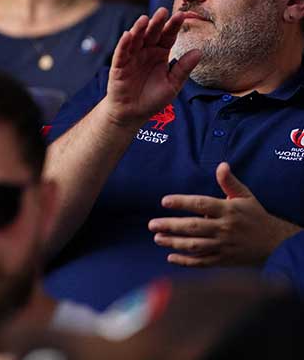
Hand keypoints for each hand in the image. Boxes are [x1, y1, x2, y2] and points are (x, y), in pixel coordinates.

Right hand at [103, 7, 200, 125]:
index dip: (173, 26)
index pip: (168, 36)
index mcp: (160, 54)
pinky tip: (128, 35)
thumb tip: (199, 52)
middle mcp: (146, 52)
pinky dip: (124, 43)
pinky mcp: (119, 65)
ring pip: (136, 39)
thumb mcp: (173, 84)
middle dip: (157, 23)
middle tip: (162, 11)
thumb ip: (183, 68)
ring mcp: (132, 57)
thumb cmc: (153, 98)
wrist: (133, 113)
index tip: (181, 15)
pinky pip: (121, 52)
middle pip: (152, 34)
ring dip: (139, 29)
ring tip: (145, 19)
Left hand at [149, 162, 301, 266]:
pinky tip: (170, 258)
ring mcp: (224, 245)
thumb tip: (222, 165)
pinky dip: (186, 262)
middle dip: (171, 226)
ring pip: (196, 245)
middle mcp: (224, 228)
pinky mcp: (224, 260)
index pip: (201, 204)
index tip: (164, 201)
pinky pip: (203, 261)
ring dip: (174, 242)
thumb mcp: (245, 196)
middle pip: (194, 226)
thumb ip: (230, 182)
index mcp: (228, 210)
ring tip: (157, 238)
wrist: (275, 243)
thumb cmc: (255, 216)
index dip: (182, 202)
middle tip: (152, 224)